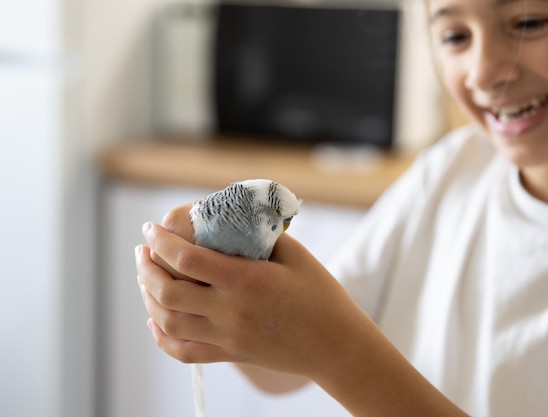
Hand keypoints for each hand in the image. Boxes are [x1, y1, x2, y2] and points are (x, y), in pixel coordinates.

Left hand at [136, 210, 364, 377]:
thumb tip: (232, 220)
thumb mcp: (296, 256)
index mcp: (246, 281)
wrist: (335, 345)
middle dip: (147, 268)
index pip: (187, 258)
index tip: (151, 228)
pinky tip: (155, 321)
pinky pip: (184, 352)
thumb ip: (261, 237)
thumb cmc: (321, 296)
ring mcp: (227, 337)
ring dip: (149, 297)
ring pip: (169, 321)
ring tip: (146, 278)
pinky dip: (161, 337)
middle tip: (144, 251)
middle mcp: (230, 311)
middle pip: (168, 291)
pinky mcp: (230, 354)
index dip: (161, 241)